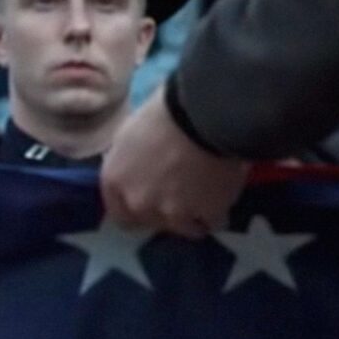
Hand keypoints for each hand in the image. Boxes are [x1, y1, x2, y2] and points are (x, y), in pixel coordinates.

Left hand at [100, 90, 250, 237]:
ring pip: (184, 227)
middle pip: (151, 222)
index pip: (119, 213)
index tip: (151, 202)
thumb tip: (136, 166)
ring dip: (194, 215)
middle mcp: (138, 202)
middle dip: (165, 214)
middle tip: (182, 196)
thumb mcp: (130, 133)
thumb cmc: (163, 111)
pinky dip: (219, 210)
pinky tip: (224, 192)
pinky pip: (214, 221)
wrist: (204, 114)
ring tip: (207, 195)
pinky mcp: (206, 214)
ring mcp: (172, 212)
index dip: (137, 209)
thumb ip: (129, 161)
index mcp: (114, 180)